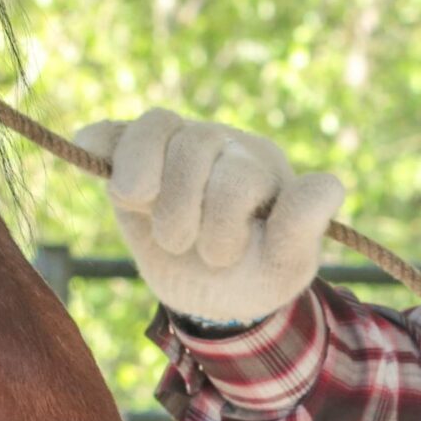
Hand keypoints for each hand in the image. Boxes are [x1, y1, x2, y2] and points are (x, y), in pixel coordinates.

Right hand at [71, 108, 345, 325]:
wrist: (210, 292)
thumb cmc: (254, 274)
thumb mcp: (287, 266)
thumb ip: (302, 228)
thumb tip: (330, 185)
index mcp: (262, 166)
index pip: (240, 171)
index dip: (224, 216)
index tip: (226, 254)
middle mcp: (222, 145)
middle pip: (197, 145)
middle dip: (185, 213)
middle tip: (190, 248)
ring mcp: (175, 147)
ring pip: (158, 128)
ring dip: (148, 187)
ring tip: (158, 227)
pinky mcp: (131, 157)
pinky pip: (113, 131)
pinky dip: (99, 142)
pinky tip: (91, 155)